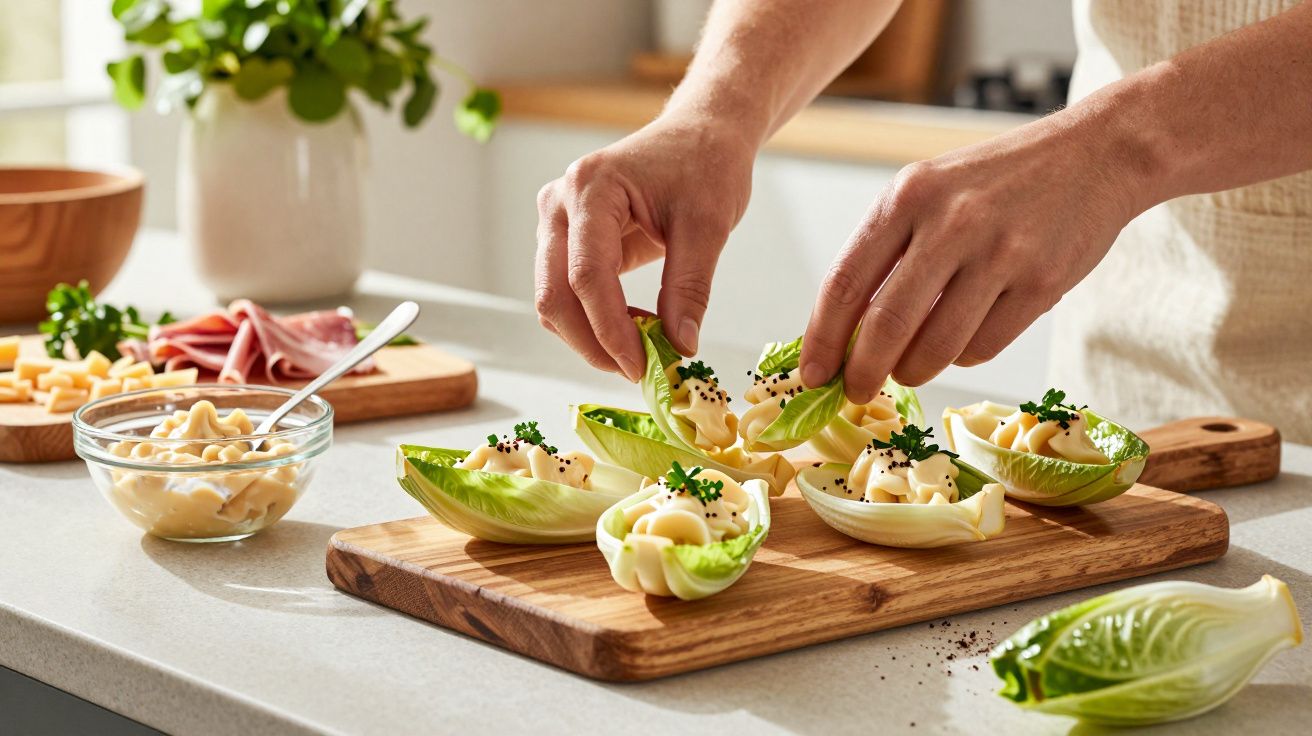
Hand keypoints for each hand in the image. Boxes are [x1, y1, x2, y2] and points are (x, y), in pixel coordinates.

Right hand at [534, 116, 754, 379]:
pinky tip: (636, 328)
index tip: (641, 368)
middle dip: (593, 342)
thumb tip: (680, 347)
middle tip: (639, 372)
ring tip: (643, 348)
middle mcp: (560, 204)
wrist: (701, 135)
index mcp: (591, 189)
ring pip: (554, 299)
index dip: (610, 329)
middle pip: (555, 293)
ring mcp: (557, 222)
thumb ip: (690, 288)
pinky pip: (568, 293)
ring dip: (591, 335)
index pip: (587, 274)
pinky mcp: (567, 240)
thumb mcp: (708, 225)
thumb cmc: (706, 164)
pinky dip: (595, 321)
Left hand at [800, 116, 1149, 402]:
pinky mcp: (1041, 282)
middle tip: (856, 391)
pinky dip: (962, 357)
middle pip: (886, 326)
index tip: (812, 375)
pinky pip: (982, 348)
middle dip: (863, 372)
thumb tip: (841, 333)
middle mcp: (950, 222)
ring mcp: (999, 253)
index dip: (821, 338)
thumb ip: (886, 252)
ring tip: (910, 369)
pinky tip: (963, 339)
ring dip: (913, 372)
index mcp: (907, 196)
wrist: (1092, 155)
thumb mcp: (928, 192)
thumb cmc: (994, 183)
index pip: (845, 282)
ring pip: (935, 347)